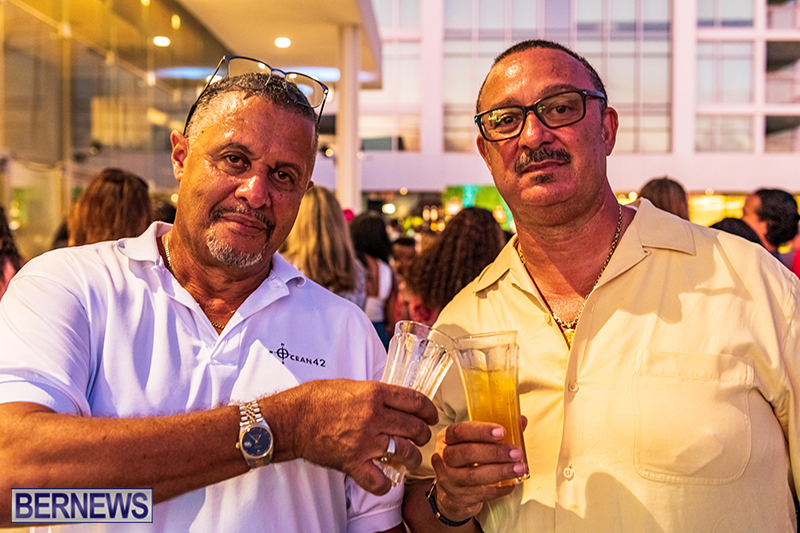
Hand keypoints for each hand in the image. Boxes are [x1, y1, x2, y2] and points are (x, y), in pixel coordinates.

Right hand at [273, 379, 437, 495]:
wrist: (291, 419)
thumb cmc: (315, 400)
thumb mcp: (351, 385)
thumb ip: (374, 394)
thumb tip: (393, 399)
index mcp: (374, 393)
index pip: (415, 401)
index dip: (429, 410)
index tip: (431, 416)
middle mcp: (373, 416)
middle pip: (414, 427)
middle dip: (423, 434)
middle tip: (421, 437)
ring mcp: (364, 441)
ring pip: (404, 452)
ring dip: (412, 457)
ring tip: (410, 457)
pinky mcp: (352, 462)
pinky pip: (379, 480)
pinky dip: (385, 484)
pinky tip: (386, 480)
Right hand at [430, 418, 527, 522]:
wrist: (452, 491)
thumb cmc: (466, 459)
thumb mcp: (474, 441)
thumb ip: (495, 431)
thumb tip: (521, 421)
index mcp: (447, 438)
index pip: (459, 431)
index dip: (481, 431)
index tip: (502, 432)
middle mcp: (444, 458)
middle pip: (466, 453)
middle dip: (494, 452)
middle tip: (516, 452)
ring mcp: (450, 479)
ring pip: (474, 475)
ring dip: (501, 471)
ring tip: (519, 468)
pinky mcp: (460, 497)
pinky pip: (482, 493)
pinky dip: (500, 488)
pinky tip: (512, 482)